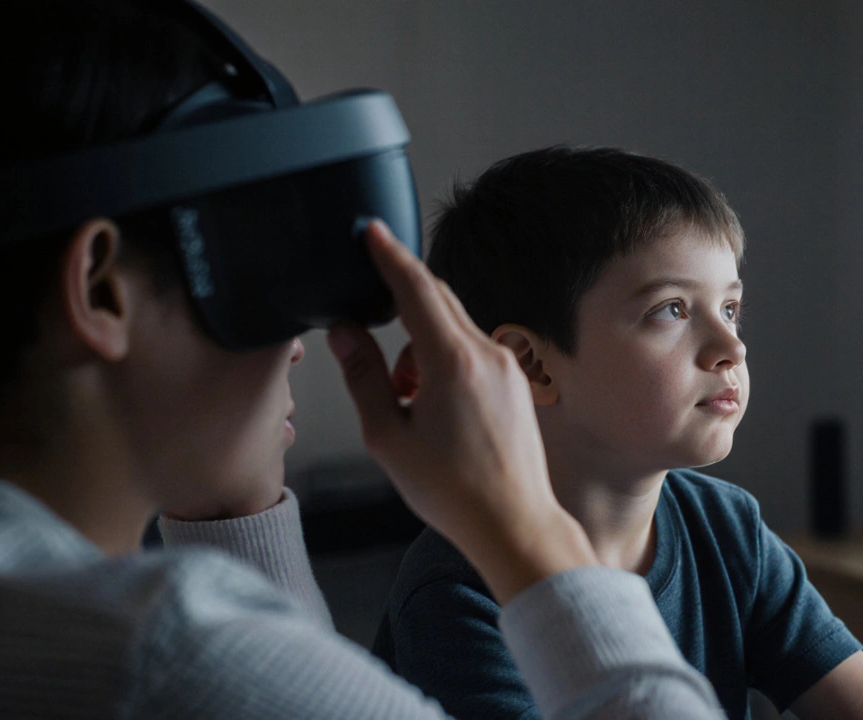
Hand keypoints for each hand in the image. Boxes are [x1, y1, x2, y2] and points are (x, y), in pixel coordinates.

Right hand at [327, 220, 596, 603]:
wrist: (514, 522)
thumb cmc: (453, 490)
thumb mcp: (388, 436)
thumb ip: (363, 376)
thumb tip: (346, 334)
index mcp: (452, 361)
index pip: (416, 287)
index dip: (389, 255)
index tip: (371, 231)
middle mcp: (487, 354)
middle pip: (439, 298)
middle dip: (402, 296)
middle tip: (372, 295)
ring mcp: (508, 366)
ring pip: (455, 327)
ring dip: (421, 341)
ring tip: (404, 394)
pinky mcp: (517, 382)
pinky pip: (473, 350)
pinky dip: (444, 358)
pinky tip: (431, 402)